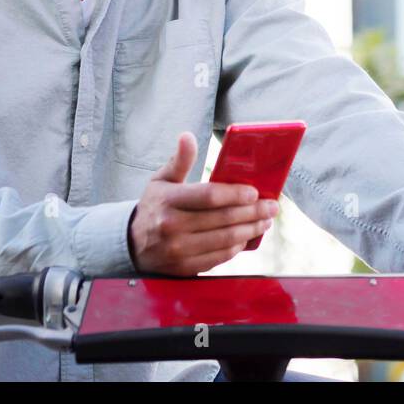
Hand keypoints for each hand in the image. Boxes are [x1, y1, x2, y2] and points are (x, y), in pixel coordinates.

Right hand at [127, 131, 277, 275]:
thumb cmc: (154, 207)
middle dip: (253, 212)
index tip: (255, 192)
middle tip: (271, 206)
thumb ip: (179, 160)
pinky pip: (219, 257)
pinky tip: (247, 236)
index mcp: (167, 201)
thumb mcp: (161, 180)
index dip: (236, 194)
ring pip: (225, 240)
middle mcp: (172, 226)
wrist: (132, 244)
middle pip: (223, 219)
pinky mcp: (185, 267)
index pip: (209, 196)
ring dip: (251, 230)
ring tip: (265, 221)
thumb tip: (187, 136)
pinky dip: (237, 246)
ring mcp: (178, 250)